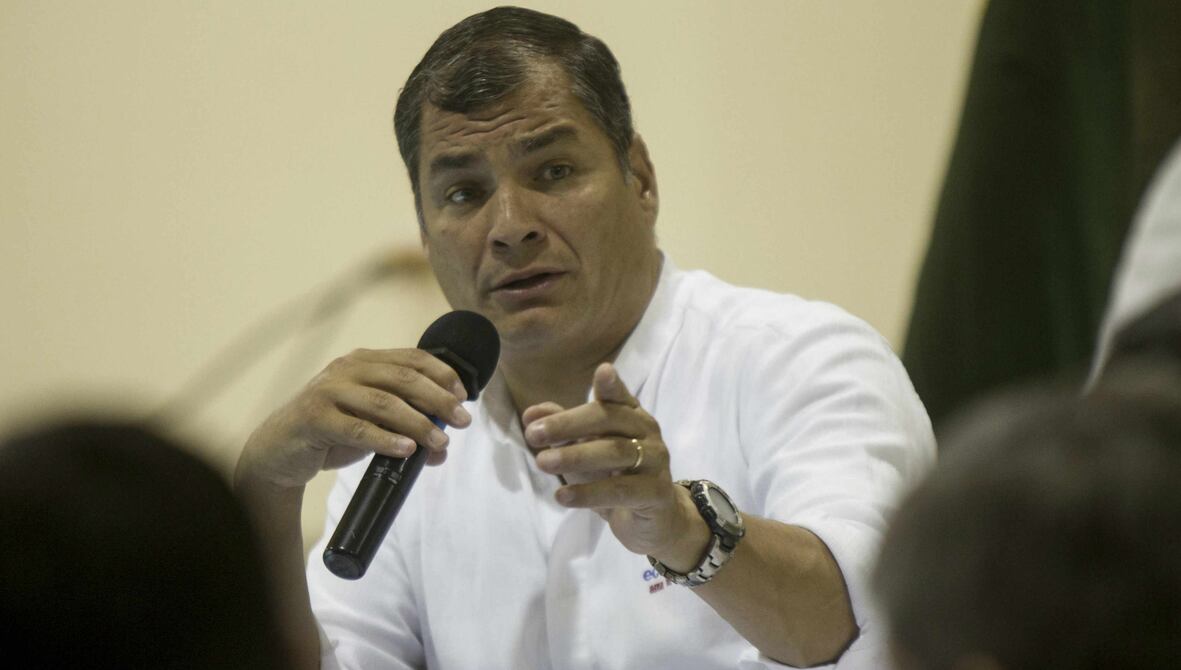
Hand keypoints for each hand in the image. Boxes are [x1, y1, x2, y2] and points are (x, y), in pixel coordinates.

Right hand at [236, 348, 472, 490]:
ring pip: (383, 403)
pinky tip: (407, 450)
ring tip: (440, 442)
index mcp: (364, 361)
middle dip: (438, 399)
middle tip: (462, 421)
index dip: (442, 374)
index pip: (411, 358)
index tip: (464, 396)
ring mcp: (328, 391)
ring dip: (418, 423)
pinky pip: (357, 428)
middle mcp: (347, 369)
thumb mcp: (371, 425)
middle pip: (403, 378)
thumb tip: (443, 448)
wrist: (278, 452)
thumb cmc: (331, 434)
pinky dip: (386, 439)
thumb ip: (403, 428)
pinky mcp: (314, 418)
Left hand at [523, 363, 706, 561]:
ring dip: (575, 456)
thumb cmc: (616, 477)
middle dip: (569, 424)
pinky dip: (590, 493)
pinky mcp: (656, 493)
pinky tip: (563, 496)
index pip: (620, 397)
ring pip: (616, 453)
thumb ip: (562, 429)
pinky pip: (621, 491)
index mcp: (632, 416)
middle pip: (610, 420)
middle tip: (533, 434)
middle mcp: (648, 433)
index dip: (612, 385)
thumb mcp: (586, 451)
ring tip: (542, 463)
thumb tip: (531, 415)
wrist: (652, 521)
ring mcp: (656, 462)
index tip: (602, 371)